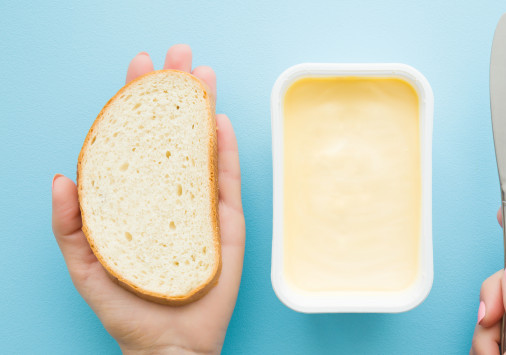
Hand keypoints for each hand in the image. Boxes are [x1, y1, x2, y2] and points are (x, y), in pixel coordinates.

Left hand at [52, 44, 244, 354]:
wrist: (170, 345)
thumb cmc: (126, 309)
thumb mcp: (86, 267)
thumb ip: (69, 226)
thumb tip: (61, 177)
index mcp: (135, 198)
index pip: (134, 139)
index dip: (136, 101)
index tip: (140, 66)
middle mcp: (168, 193)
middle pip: (171, 133)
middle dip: (175, 91)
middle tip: (179, 54)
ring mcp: (200, 205)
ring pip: (202, 148)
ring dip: (203, 110)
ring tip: (204, 75)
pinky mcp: (227, 222)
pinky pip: (227, 179)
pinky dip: (226, 150)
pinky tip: (220, 121)